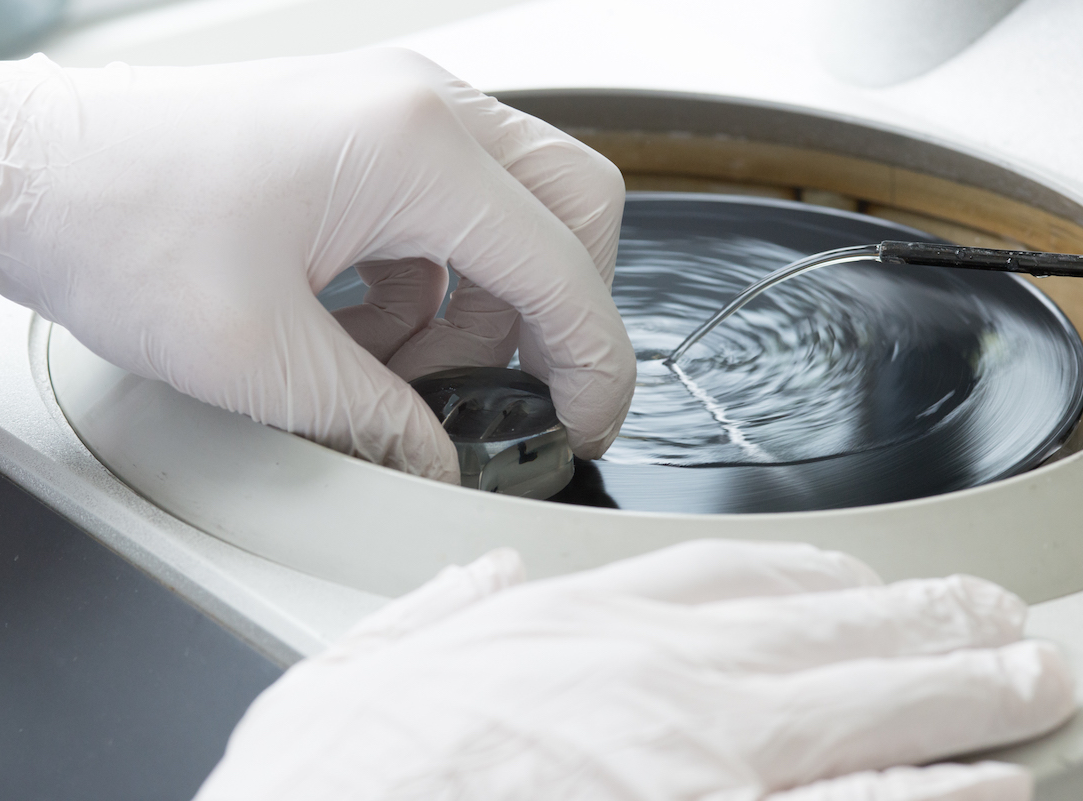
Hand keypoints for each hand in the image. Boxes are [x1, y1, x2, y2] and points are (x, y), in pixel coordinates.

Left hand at [0, 25, 634, 480]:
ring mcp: (394, 110)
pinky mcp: (364, 132)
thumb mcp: (261, 361)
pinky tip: (369, 329)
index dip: (590, 363)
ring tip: (408, 371)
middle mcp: (420, 108)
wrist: (26, 175)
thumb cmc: (116, 228)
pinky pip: (448, 211)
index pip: (561, 265)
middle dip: (560, 314)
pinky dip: (435, 281)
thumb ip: (379, 420)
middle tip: (521, 391)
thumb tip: (441, 459)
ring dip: (486, 303)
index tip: (580, 423)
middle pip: (570, 207)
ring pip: (513, 208)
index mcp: (413, 148)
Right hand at [195, 541, 1074, 799]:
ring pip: (860, 711)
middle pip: (820, 633)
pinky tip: (985, 783)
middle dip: (919, 623)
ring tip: (1028, 677)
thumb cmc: (342, 770)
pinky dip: (928, 794)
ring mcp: (702, 761)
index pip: (721, 578)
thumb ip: (444, 610)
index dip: (806, 576)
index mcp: (575, 626)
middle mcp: (655, 678)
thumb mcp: (367, 656)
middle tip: (996, 617)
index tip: (854, 578)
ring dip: (955, 691)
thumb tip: (484, 580)